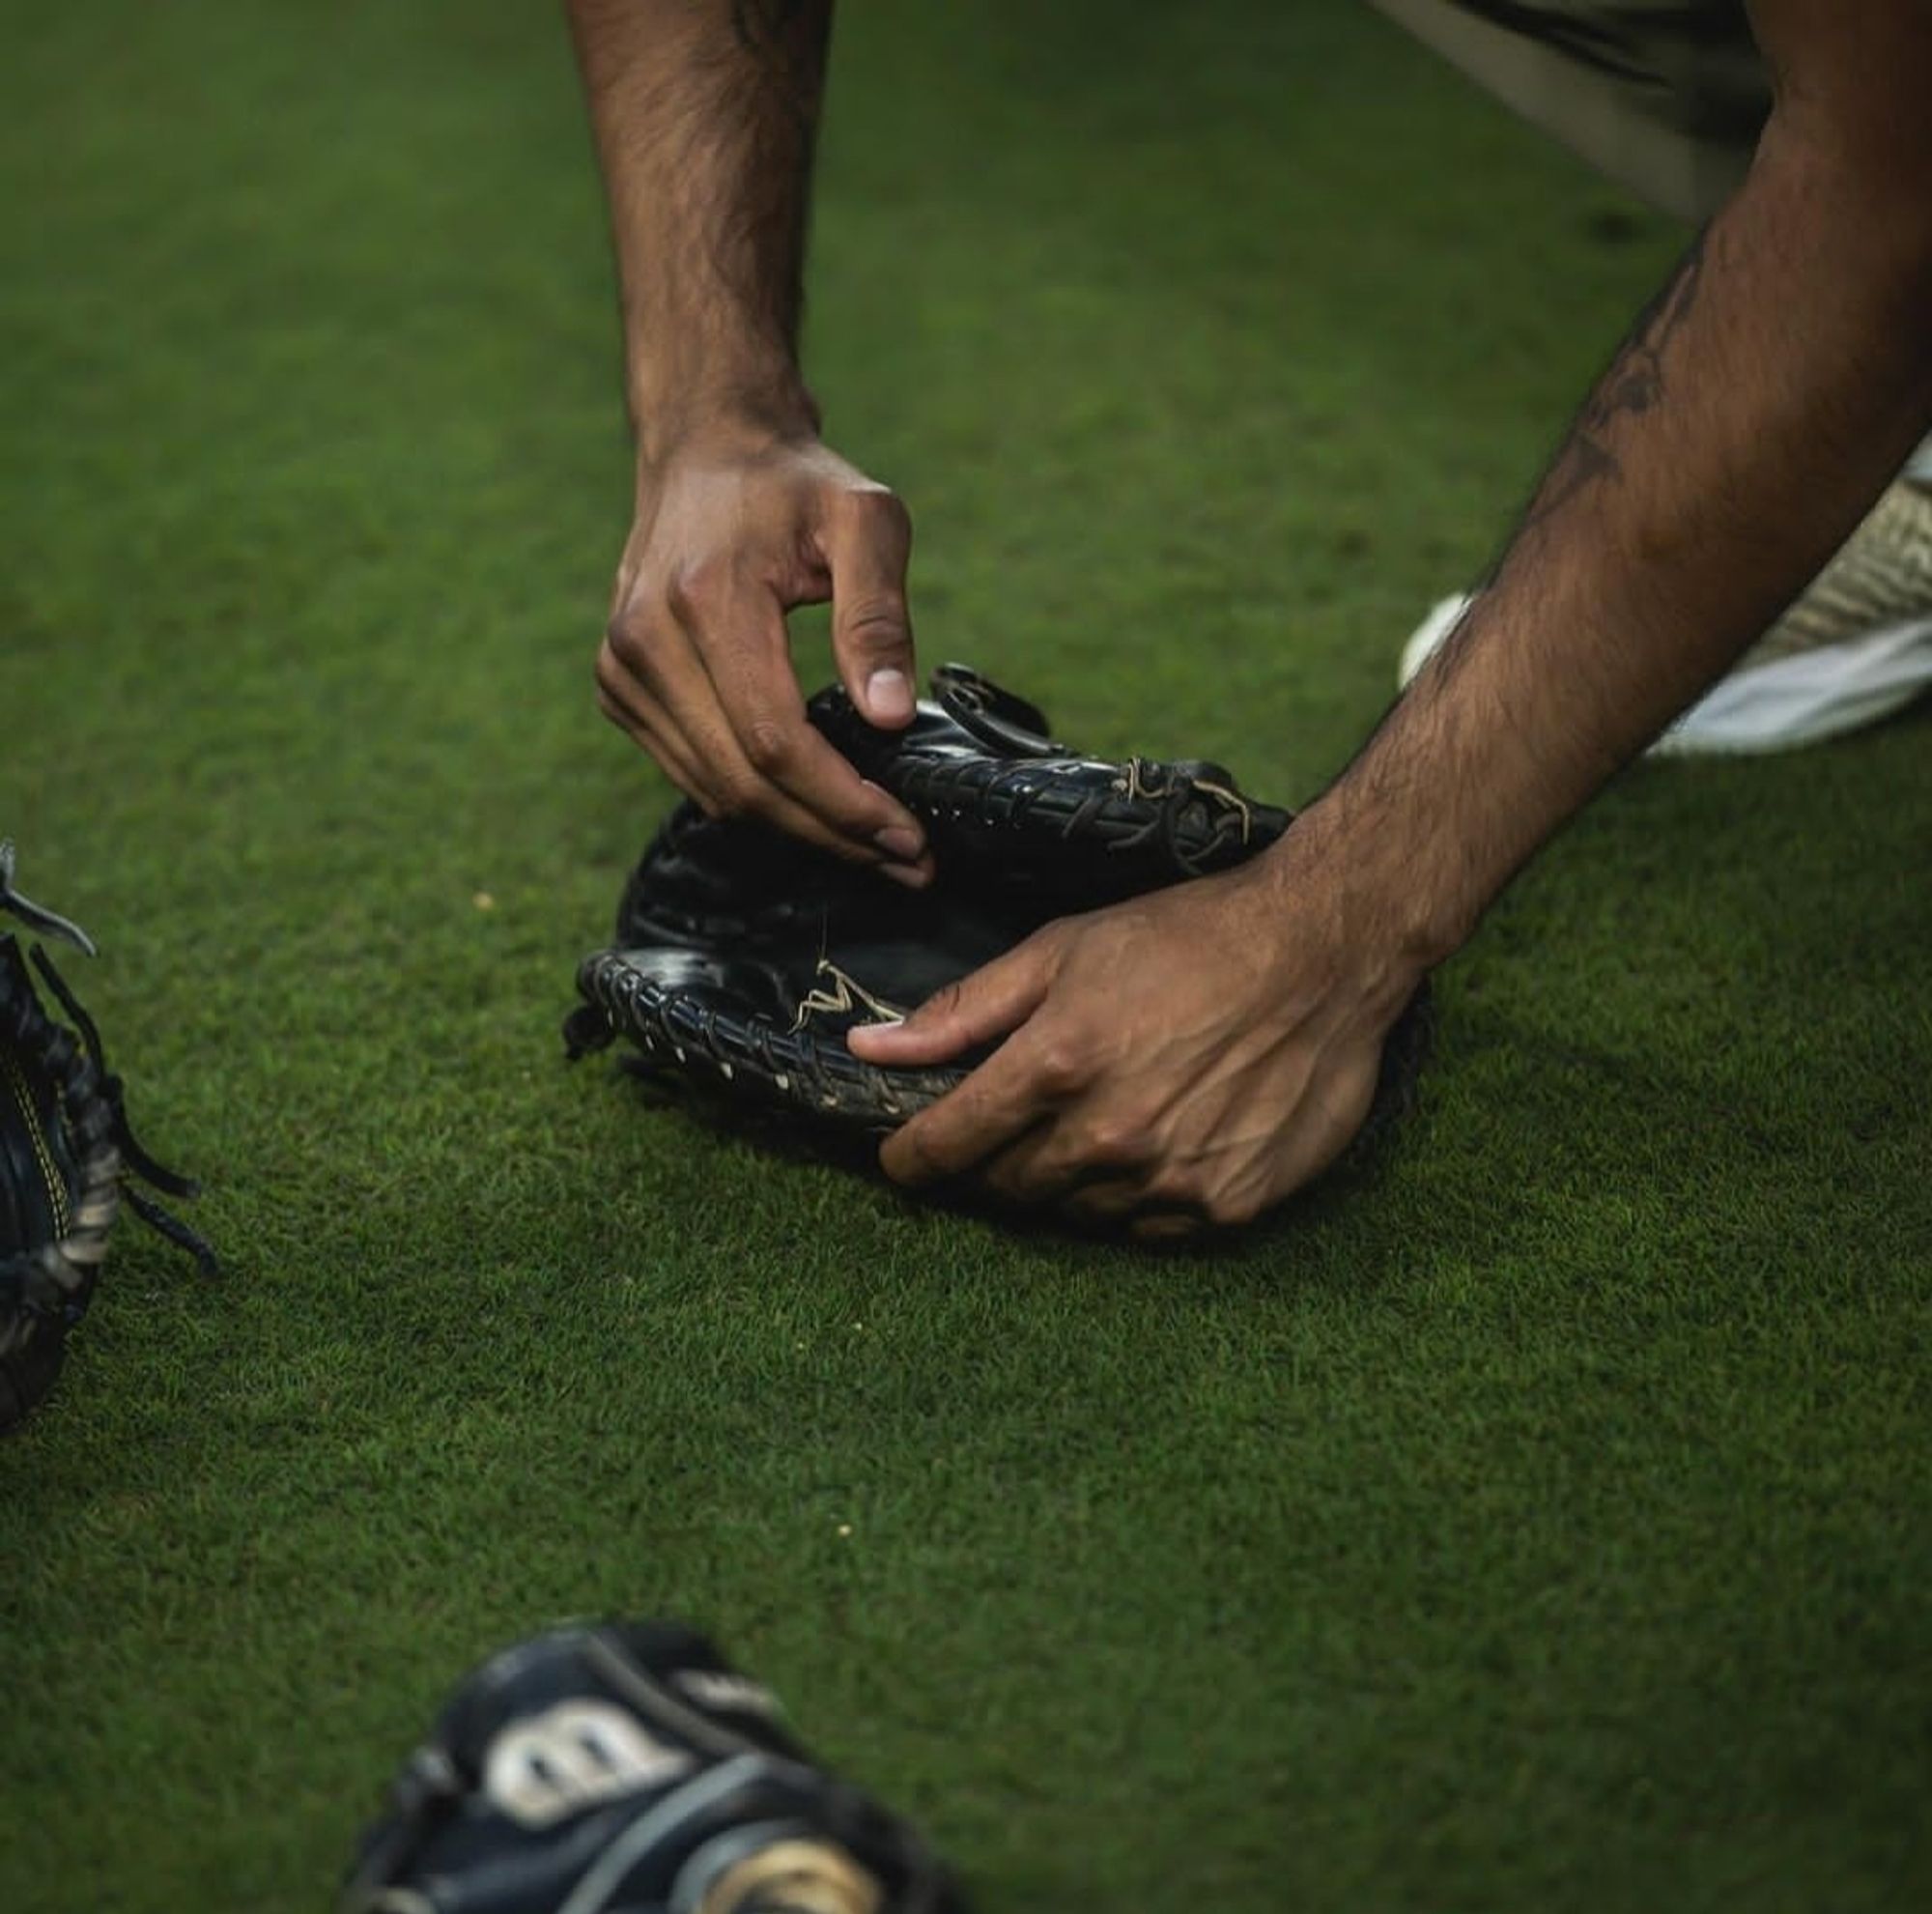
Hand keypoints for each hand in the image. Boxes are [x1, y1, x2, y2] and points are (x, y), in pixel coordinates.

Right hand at [597, 427, 933, 882]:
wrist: (706, 449)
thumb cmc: (795, 483)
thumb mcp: (866, 522)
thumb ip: (878, 619)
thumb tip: (890, 718)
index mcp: (705, 600)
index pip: (773, 742)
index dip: (842, 803)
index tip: (909, 835)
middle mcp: (646, 641)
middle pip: (742, 783)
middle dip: (831, 833)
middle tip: (908, 861)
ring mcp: (622, 670)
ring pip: (715, 793)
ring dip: (799, 831)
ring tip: (876, 846)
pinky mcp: (619, 687)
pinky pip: (693, 775)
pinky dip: (757, 803)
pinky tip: (817, 808)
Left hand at [846, 812, 1427, 1236]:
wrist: (1322, 953)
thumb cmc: (1186, 938)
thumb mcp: (1061, 950)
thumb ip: (963, 1011)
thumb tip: (868, 1048)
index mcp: (1055, 1067)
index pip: (946, 1147)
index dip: (911, 1157)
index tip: (904, 1157)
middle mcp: (1106, 1138)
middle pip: (1006, 1188)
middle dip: (991, 1162)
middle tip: (1013, 1123)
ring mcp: (1168, 1181)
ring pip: (1073, 1214)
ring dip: (1064, 1181)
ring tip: (1097, 1122)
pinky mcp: (1224, 1207)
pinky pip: (1144, 1230)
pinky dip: (1131, 1202)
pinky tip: (1152, 1147)